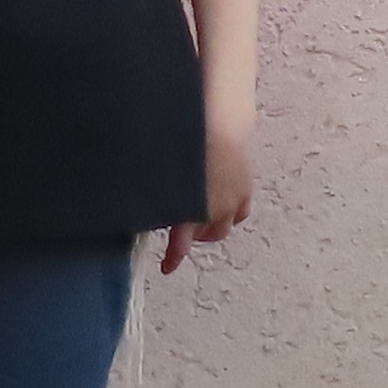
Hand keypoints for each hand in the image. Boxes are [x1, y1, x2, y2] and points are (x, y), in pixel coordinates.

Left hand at [164, 119, 253, 273]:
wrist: (219, 121)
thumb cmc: (187, 144)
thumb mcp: (160, 172)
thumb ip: (155, 194)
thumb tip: (142, 201)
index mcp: (193, 210)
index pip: (182, 243)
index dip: (175, 256)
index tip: (168, 267)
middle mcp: (217, 208)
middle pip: (211, 233)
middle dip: (197, 234)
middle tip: (185, 229)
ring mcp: (235, 198)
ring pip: (229, 223)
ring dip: (215, 223)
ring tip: (204, 215)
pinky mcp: (245, 185)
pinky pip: (241, 208)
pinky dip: (232, 209)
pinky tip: (224, 200)